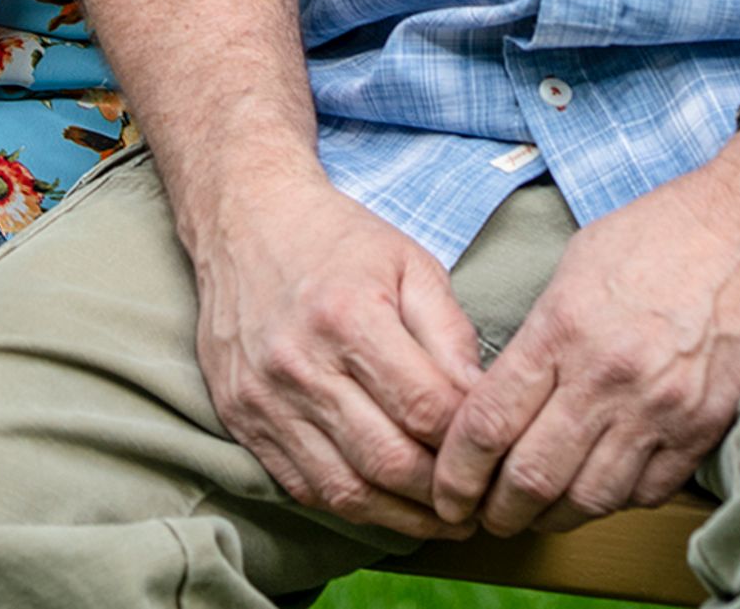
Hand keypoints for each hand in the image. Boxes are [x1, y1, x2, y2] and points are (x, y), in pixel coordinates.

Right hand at [185, 164, 482, 537]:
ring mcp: (265, 399)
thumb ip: (451, 335)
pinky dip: (353, 506)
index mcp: (350, 317)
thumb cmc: (337, 241)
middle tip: (481, 502)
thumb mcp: (410, 264)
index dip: (470, 443)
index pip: (425, 408)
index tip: (498, 453)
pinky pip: (303, 487)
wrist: (244, 220)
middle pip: (388, 460)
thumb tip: (485, 404)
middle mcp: (301, 364)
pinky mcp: (241, 420)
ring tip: (443, 519)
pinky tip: (388, 506)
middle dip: (444, 494)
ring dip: (403, 516)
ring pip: (345, 489)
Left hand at [431, 137, 739, 538]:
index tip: (447, 487)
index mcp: (564, 327)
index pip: (488, 423)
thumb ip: (542, 331)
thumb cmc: (667, 229)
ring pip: (589, 498)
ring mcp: (662, 408)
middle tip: (486, 515)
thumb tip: (508, 388)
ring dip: (554, 515)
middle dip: (498, 509)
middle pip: (531, 476)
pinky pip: (647, 491)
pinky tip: (599, 487)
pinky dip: (615, 499)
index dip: (456, 471)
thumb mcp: (580, 262)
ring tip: (538, 513)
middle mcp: (609, 376)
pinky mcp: (705, 426)